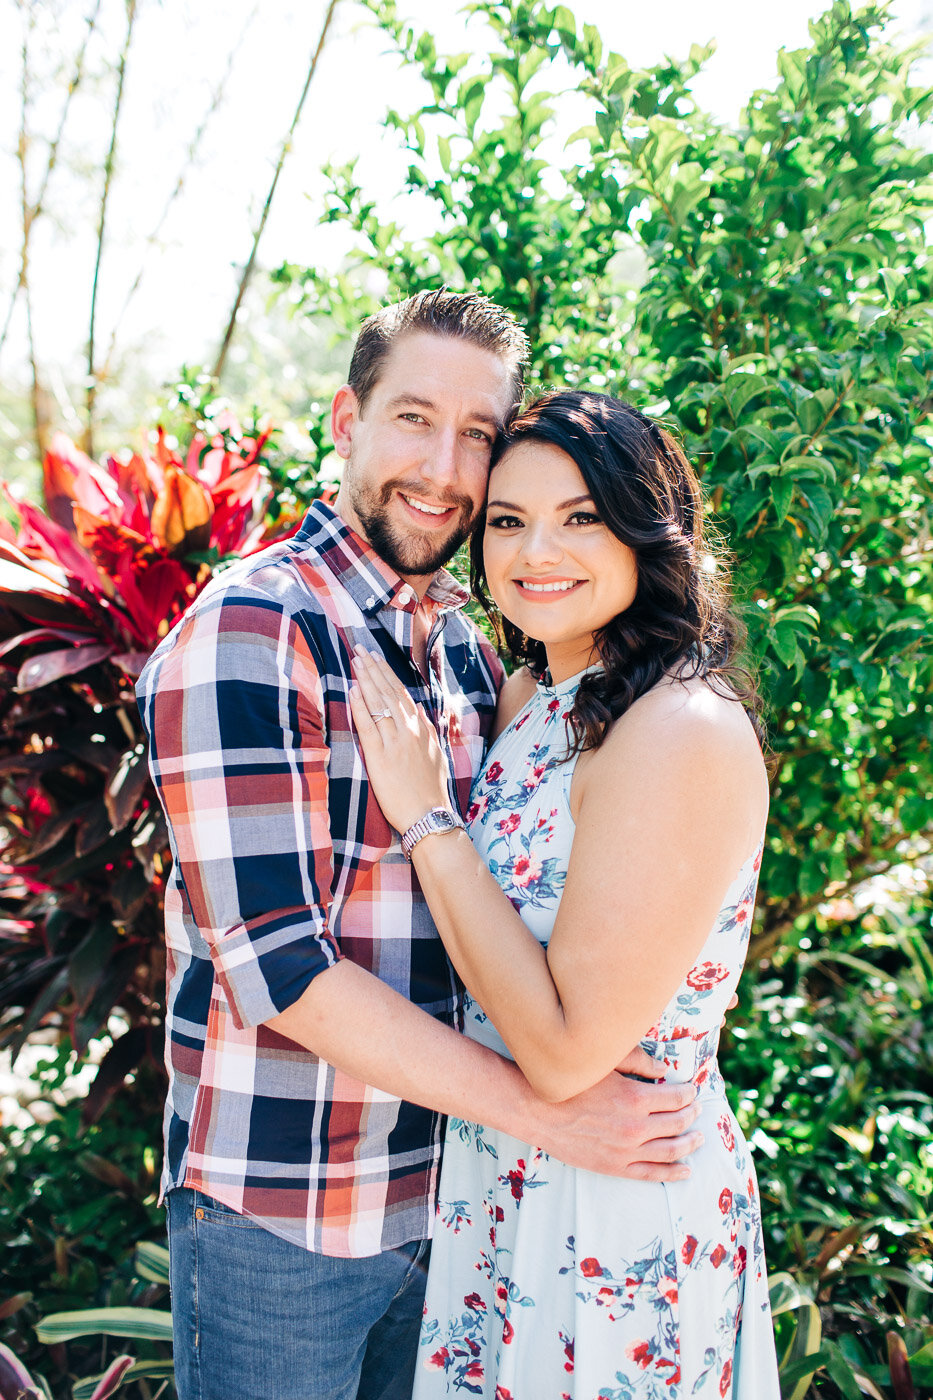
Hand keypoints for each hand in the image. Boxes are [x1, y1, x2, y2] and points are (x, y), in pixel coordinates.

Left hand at [349, 647, 451, 832]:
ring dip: (365, 679)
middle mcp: (409, 731)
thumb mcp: (436, 755)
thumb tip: (417, 707)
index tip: (374, 657)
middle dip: (372, 669)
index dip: (386, 673)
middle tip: (359, 649)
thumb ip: (428, 729)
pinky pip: (368, 726)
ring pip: (378, 704)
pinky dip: (360, 707)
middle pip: (388, 692)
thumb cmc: (432, 790)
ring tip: (354, 661)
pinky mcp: (380, 758)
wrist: (429, 817)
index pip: (401, 694)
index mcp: (422, 729)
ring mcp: (395, 743)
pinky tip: (353, 690)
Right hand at [528, 1070, 702, 1180]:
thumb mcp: (605, 1064)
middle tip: (697, 1109)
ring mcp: (626, 1150)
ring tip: (699, 1138)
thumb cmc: (570, 1082)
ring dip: (689, 1144)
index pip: (676, 1097)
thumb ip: (638, 1062)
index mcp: (635, 1098)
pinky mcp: (614, 1166)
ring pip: (670, 1150)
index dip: (688, 1093)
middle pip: (677, 1123)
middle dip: (691, 1115)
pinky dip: (672, 1172)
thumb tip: (664, 1067)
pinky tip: (686, 1170)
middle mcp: (636, 1127)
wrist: (537, 1110)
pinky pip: (651, 1173)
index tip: (692, 1090)